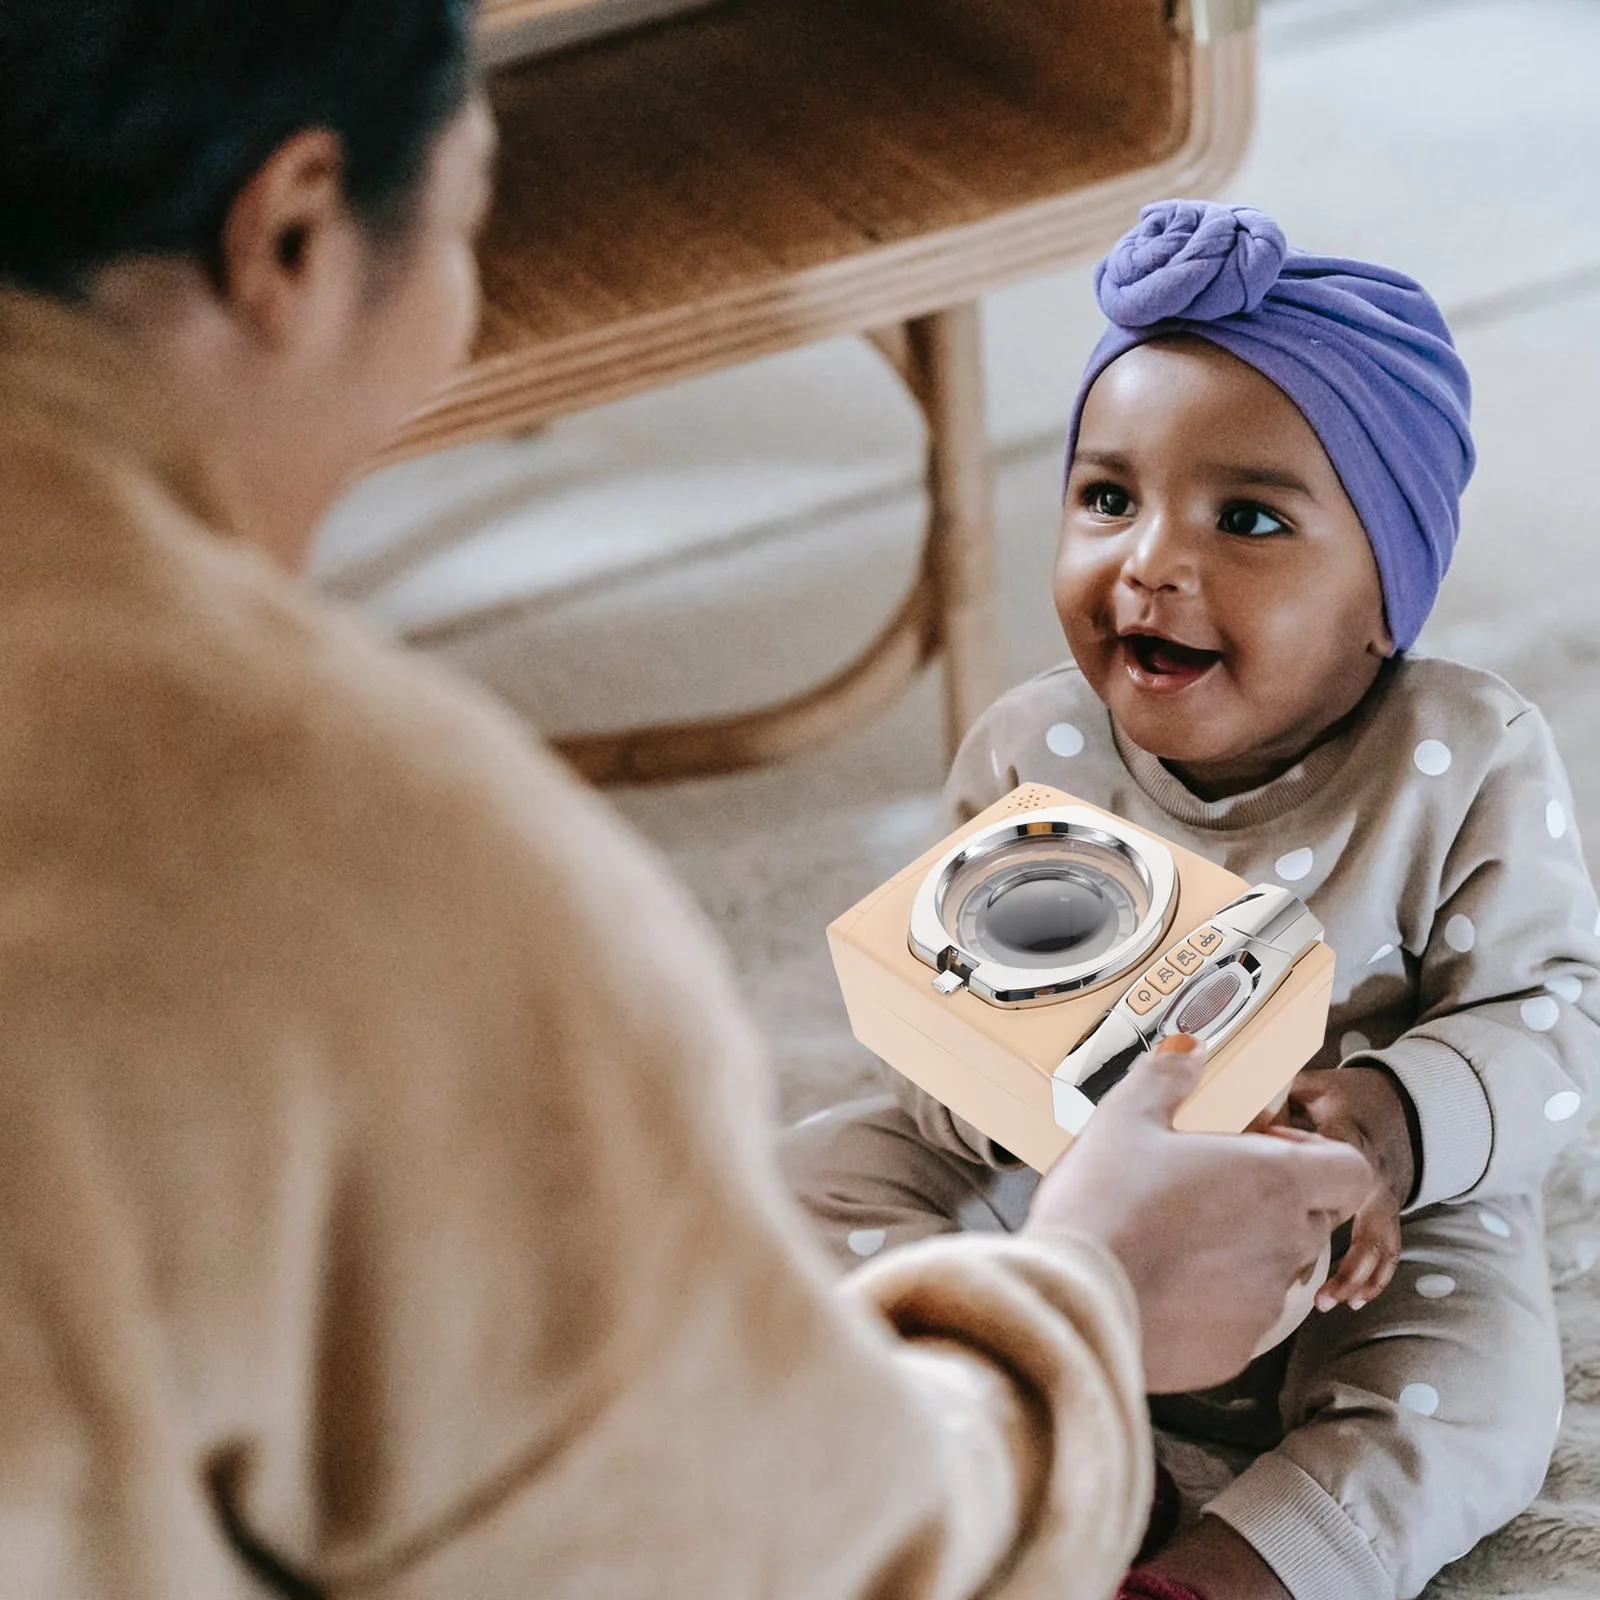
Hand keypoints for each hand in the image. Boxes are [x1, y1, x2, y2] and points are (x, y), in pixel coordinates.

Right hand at [1024, 1036, 1372, 1392]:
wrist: (1073, 1300)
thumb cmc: (1104, 1201)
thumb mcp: (1125, 1117)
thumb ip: (1168, 1077)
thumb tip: (1190, 1051)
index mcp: (1275, 1182)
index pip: (1350, 1171)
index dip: (1317, 1155)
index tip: (1264, 1148)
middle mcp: (1286, 1245)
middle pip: (1311, 1220)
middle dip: (1271, 1202)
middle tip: (1207, 1188)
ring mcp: (1263, 1305)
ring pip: (1274, 1272)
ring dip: (1242, 1253)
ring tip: (1174, 1239)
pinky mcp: (1234, 1354)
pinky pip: (1239, 1320)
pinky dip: (1212, 1303)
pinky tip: (1159, 1285)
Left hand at [1283, 1066, 1414, 1311]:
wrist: (1393, 1105)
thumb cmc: (1340, 1098)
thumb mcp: (1311, 1088)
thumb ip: (1276, 1097)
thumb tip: (1233, 1111)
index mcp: (1353, 1143)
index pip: (1336, 1170)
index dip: (1312, 1186)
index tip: (1283, 1200)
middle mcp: (1375, 1176)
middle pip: (1368, 1222)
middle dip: (1347, 1260)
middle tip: (1312, 1290)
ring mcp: (1385, 1199)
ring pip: (1381, 1243)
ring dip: (1359, 1275)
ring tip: (1330, 1302)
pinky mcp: (1384, 1214)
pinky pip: (1387, 1249)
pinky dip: (1372, 1276)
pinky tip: (1351, 1301)